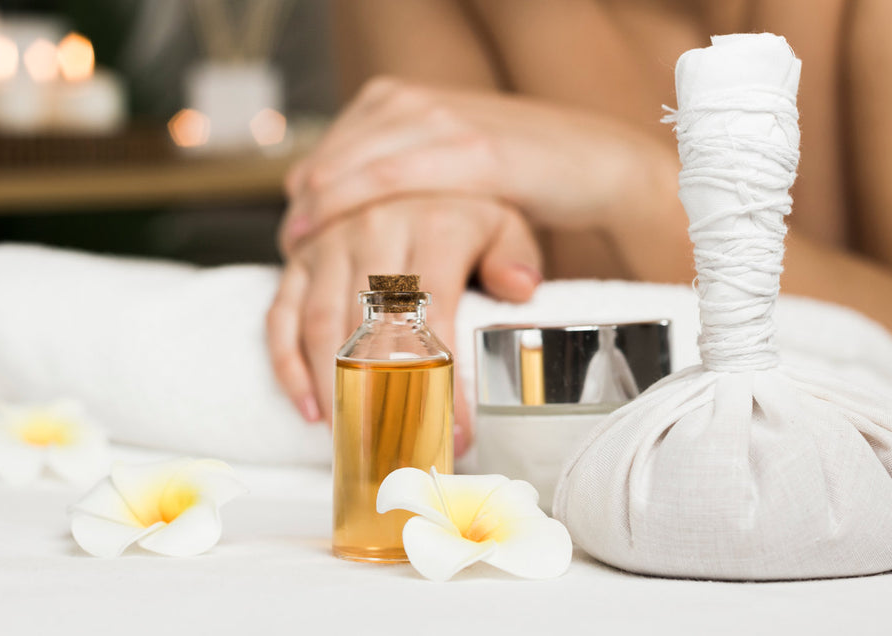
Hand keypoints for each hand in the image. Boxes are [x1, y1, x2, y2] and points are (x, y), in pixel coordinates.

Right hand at [266, 194, 542, 454]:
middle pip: (371, 328)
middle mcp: (374, 227)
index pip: (436, 314)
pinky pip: (282, 314)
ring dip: (334, 389)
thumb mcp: (505, 222)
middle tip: (399, 450)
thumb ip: (515, 256)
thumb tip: (522, 288)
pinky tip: (309, 407)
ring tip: (353, 439)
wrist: (414, 165)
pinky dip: (289, 365)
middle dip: (385, 399)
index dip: (443, 380)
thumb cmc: (464, 207)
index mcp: (432, 223)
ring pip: (322, 326)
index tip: (458, 432)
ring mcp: (330, 242)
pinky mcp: (299, 255)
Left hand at [280, 77, 674, 254]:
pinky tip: (358, 261)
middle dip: (307, 230)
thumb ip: (384, 172)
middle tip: (298, 278)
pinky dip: (371, 223)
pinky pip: (397, 185)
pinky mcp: (473, 152)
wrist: (597, 161)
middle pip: (327, 171)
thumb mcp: (441, 162)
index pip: (320, 160)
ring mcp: (439, 122)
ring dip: (329, 235)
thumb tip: (308, 194)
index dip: (302, 214)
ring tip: (318, 280)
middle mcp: (408, 103)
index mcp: (394, 100)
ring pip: (353, 178)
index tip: (294, 256)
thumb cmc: (515, 174)